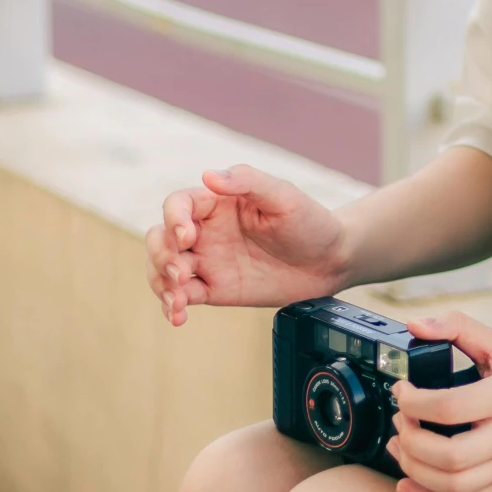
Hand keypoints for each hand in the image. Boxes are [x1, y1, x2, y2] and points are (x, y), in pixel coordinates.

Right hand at [145, 165, 349, 326]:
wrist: (331, 261)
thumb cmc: (310, 222)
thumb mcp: (284, 196)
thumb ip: (247, 182)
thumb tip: (208, 175)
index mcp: (218, 203)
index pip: (178, 204)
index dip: (173, 219)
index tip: (188, 236)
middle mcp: (206, 231)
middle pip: (160, 237)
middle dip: (159, 254)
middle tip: (179, 271)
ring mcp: (208, 260)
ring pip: (163, 268)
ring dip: (160, 283)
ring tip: (177, 300)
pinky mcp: (215, 289)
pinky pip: (183, 295)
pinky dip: (172, 305)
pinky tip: (178, 315)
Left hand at [387, 314, 491, 491]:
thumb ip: (458, 328)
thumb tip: (415, 325)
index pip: (450, 407)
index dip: (414, 401)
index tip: (402, 391)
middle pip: (449, 455)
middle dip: (411, 441)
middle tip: (401, 422)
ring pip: (453, 486)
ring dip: (415, 470)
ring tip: (401, 448)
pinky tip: (408, 484)